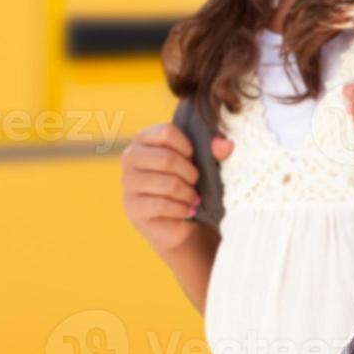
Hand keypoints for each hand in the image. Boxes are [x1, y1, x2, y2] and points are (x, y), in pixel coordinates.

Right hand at [120, 122, 230, 252]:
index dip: (187, 147)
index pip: (167, 132)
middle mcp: (130, 156)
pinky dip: (181, 209)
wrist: (178, 221)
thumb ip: (213, 150)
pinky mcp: (131, 206)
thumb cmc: (188, 183)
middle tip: (196, 183)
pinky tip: (188, 210)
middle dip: (190, 174)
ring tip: (194, 198)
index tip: (194, 158)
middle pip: (166, 159)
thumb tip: (226, 145)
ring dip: (188, 194)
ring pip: (167, 184)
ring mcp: (127, 182)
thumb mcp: (202, 163)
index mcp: (145, 138)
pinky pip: (162, 205)